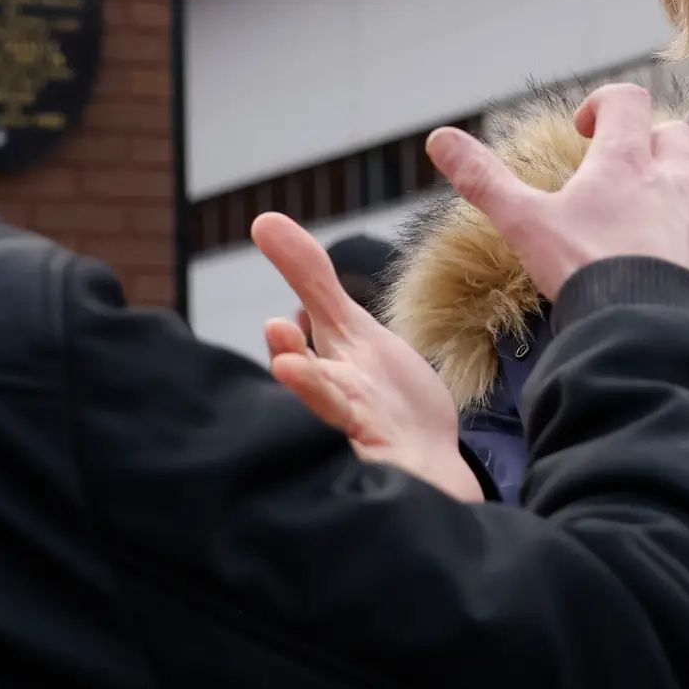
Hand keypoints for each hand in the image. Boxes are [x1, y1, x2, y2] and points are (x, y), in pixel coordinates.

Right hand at [255, 212, 480, 502]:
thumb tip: (262, 220)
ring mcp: (371, 441)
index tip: (279, 328)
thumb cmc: (380, 394)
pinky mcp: (402, 467)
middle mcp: (340, 410)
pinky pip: (394, 468)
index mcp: (326, 374)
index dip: (289, 348)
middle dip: (305, 382)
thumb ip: (310, 280)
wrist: (425, 460)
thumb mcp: (348, 330)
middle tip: (286, 363)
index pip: (301, 360)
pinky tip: (392, 462)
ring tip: (315, 397)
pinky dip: (391, 465)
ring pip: (349, 431)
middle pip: (319, 398)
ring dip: (335, 416)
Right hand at [427, 82, 688, 304]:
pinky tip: (683, 270)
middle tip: (619, 169)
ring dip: (674, 197)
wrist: (644, 335)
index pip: (628, 100)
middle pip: (675, 136)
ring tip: (640, 226)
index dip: (605, 104)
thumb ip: (483, 180)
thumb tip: (439, 140)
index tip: (583, 131)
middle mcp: (672, 185)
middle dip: (651, 142)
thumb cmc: (585, 272)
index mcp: (625, 163)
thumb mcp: (524, 222)